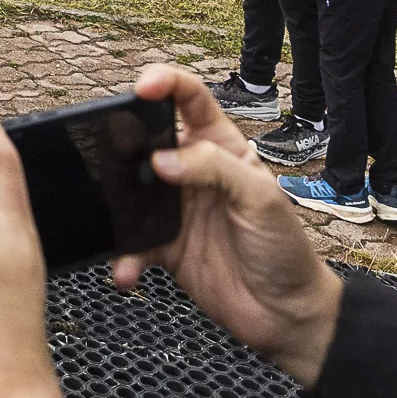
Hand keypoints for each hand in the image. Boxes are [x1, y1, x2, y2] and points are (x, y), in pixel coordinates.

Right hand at [111, 63, 341, 387]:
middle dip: (123, 141)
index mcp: (222, 147)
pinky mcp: (164, 247)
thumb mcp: (260, 197)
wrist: (286, 315)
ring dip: (116, 203)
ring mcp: (176, 209)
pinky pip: (131, 244)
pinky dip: (123, 256)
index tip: (143, 87)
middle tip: (111, 153)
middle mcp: (193, 173)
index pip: (190, 98)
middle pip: (149, 140)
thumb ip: (214, 169)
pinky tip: (127, 270)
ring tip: (110, 215)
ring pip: (131, 191)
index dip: (166, 82)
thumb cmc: (285, 249)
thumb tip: (161, 159)